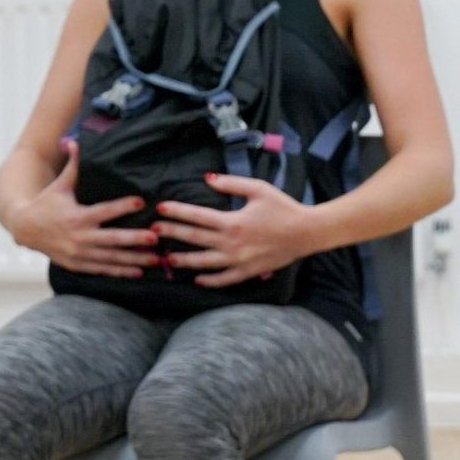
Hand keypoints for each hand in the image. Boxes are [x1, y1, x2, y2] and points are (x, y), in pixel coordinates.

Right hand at [4, 144, 158, 278]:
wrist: (25, 229)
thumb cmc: (46, 203)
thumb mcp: (60, 185)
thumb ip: (73, 166)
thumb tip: (76, 141)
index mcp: (76, 216)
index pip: (104, 211)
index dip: (122, 206)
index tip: (141, 201)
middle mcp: (79, 237)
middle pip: (112, 240)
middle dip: (134, 239)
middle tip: (155, 236)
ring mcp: (79, 254)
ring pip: (111, 258)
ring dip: (134, 259)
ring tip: (155, 259)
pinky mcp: (78, 265)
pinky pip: (103, 270)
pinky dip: (120, 272)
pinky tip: (138, 272)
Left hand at [154, 174, 318, 289]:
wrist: (307, 232)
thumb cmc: (283, 207)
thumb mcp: (258, 188)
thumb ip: (231, 184)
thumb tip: (207, 178)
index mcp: (232, 221)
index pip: (197, 216)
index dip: (177, 212)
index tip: (161, 208)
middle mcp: (231, 243)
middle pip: (194, 239)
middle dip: (172, 234)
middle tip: (152, 232)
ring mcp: (239, 260)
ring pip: (204, 263)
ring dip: (184, 260)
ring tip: (166, 258)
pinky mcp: (248, 272)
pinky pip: (224, 279)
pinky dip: (209, 280)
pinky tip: (197, 279)